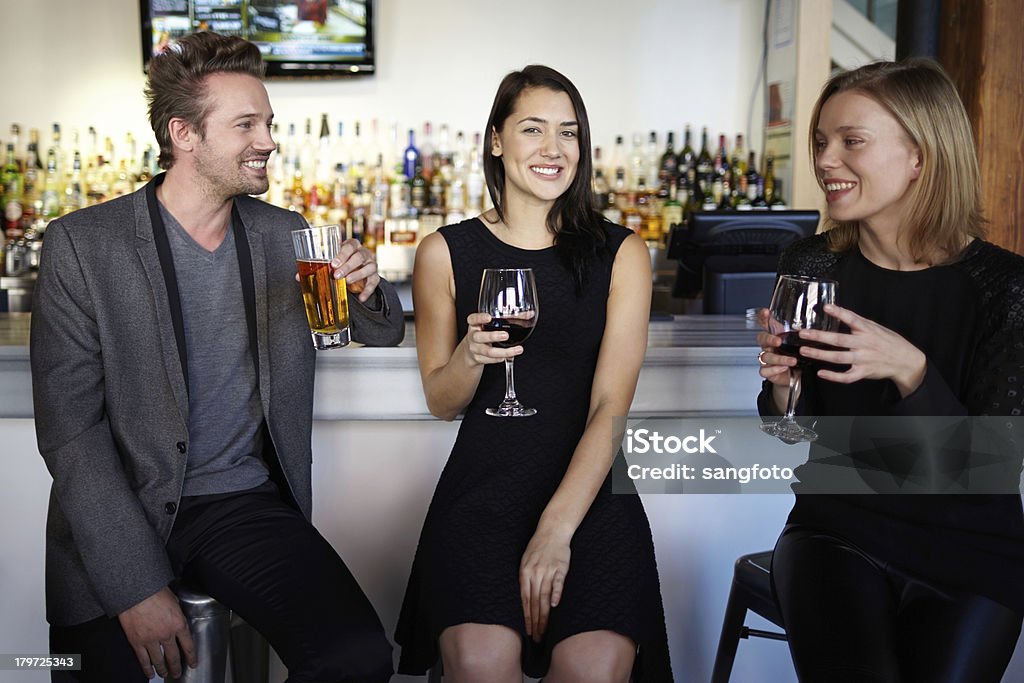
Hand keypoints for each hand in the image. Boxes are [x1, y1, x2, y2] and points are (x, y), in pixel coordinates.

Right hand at [117, 586, 196, 678]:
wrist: (135, 592)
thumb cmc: (154, 592)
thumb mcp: (174, 600)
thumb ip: (177, 613)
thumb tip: (176, 617)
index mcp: (178, 624)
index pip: (188, 645)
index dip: (191, 657)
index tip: (193, 663)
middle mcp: (166, 634)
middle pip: (174, 656)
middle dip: (176, 667)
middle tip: (177, 673)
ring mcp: (151, 640)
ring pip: (158, 660)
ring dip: (162, 669)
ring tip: (165, 674)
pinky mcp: (137, 642)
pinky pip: (143, 659)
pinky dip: (146, 668)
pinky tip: (149, 673)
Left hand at [331, 238, 378, 302]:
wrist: (356, 269)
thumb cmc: (342, 262)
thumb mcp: (335, 260)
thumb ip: (326, 264)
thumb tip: (306, 275)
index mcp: (353, 246)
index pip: (350, 247)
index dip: (342, 255)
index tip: (334, 264)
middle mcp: (364, 253)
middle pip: (359, 257)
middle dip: (348, 266)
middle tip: (337, 275)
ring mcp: (371, 264)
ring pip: (369, 267)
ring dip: (358, 275)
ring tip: (348, 281)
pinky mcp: (375, 276)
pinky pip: (373, 282)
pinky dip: (367, 291)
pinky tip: (361, 298)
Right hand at [464, 312, 523, 365]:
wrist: (472, 350)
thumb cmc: (485, 333)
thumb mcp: (492, 324)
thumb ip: (510, 318)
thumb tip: (529, 314)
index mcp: (475, 324)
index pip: (473, 319)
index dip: (480, 318)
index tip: (489, 317)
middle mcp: (473, 336)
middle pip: (480, 337)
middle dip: (493, 336)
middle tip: (505, 335)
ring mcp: (475, 348)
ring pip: (488, 351)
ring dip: (504, 352)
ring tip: (516, 350)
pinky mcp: (479, 359)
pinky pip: (490, 360)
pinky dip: (500, 359)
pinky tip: (509, 356)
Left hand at [519, 529, 570, 641]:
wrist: (552, 530)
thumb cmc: (538, 547)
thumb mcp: (526, 561)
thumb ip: (525, 580)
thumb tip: (525, 600)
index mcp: (524, 573)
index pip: (525, 600)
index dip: (526, 617)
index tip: (528, 632)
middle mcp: (534, 573)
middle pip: (534, 602)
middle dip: (535, 622)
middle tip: (536, 637)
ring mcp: (547, 570)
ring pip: (544, 597)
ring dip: (544, 615)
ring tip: (544, 630)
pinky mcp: (560, 567)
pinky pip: (557, 583)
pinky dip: (556, 594)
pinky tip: (555, 606)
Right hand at [755, 308, 797, 412]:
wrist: (795, 375)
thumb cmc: (797, 355)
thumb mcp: (801, 341)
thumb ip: (805, 332)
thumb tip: (823, 316)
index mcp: (775, 335)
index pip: (764, 323)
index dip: (763, 317)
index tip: (766, 312)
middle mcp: (768, 345)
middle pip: (761, 338)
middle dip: (769, 339)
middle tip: (778, 341)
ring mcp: (767, 358)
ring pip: (765, 356)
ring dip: (779, 358)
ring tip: (792, 361)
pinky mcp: (767, 371)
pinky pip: (764, 370)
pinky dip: (774, 369)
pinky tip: (784, 368)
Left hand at [798, 303, 926, 396]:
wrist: (906, 361)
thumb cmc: (889, 342)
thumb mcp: (877, 327)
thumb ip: (858, 322)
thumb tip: (839, 312)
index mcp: (868, 330)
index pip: (852, 319)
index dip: (839, 313)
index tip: (826, 307)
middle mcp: (865, 344)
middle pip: (839, 340)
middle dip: (820, 336)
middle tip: (803, 334)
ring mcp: (864, 359)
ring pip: (839, 358)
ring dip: (820, 354)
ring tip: (804, 351)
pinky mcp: (864, 372)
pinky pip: (847, 377)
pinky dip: (833, 376)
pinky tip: (821, 373)